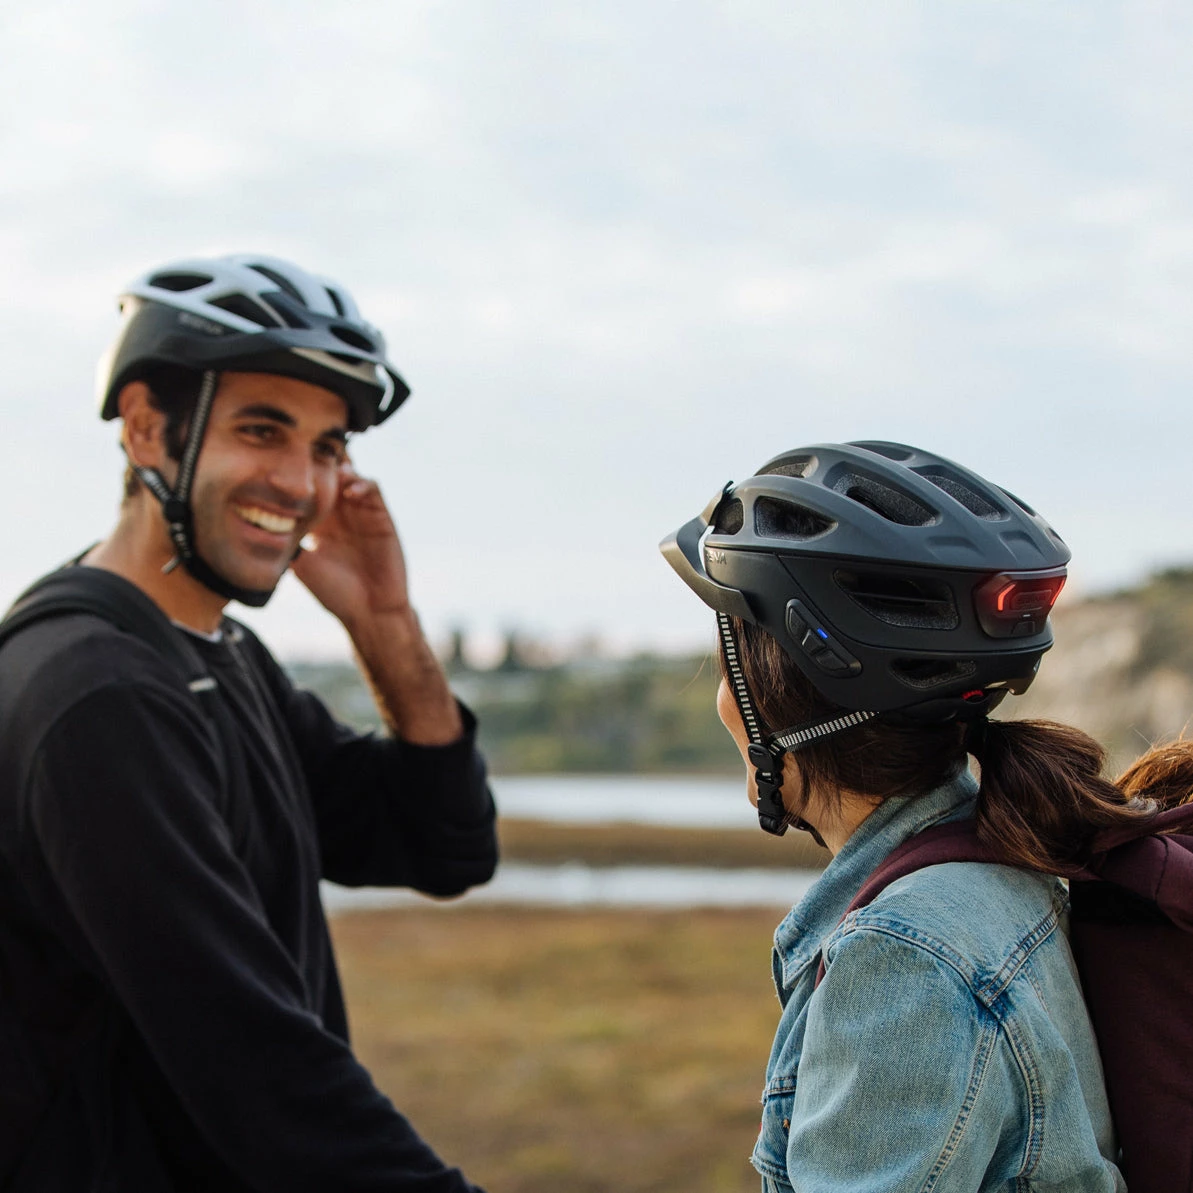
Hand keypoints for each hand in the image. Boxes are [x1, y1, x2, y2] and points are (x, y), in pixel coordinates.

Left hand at [291, 464, 409, 629]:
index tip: (280, 465)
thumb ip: (287, 541)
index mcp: (318, 522)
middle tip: (306, 455)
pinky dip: (361, 483)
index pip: (307, 488)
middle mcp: (339, 513)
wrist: (369, 610)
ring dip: (340, 469)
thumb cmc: (334, 592)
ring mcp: (361, 512)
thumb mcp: (300, 564)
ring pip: (350, 474)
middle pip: (329, 474)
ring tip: (329, 472)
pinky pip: (373, 488)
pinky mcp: (381, 516)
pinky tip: (349, 491)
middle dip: (319, 462)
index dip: (297, 474)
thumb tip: (256, 524)